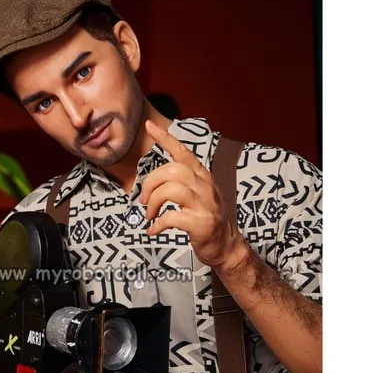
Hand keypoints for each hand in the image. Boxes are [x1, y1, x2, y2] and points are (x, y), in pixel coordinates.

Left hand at [139, 120, 245, 268]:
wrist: (226, 246)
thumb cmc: (207, 219)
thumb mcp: (199, 194)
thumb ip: (183, 182)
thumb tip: (155, 177)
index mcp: (203, 176)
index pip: (183, 152)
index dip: (166, 138)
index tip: (150, 126)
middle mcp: (205, 186)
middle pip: (171, 171)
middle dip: (150, 184)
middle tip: (144, 200)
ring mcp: (205, 204)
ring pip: (170, 190)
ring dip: (153, 203)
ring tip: (150, 215)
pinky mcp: (201, 223)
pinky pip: (172, 217)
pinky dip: (157, 225)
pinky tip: (153, 230)